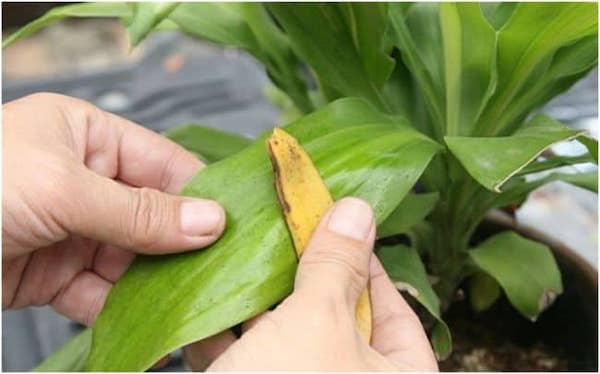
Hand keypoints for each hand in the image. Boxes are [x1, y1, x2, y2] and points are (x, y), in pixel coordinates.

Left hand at [2, 93, 225, 326]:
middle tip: (221, 277)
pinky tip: (145, 326)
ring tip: (192, 307)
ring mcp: (71, 230)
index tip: (236, 230)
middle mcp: (85, 181)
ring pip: (132, 259)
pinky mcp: (53, 275)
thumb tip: (211, 221)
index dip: (201, 196)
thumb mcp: (61, 187)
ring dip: (156, 285)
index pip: (164, 165)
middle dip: (183, 248)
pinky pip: (100, 292)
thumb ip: (138, 211)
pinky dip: (120, 311)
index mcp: (88, 138)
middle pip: (154, 217)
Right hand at [184, 197, 437, 370]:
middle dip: (303, 275)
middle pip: (336, 317)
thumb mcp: (317, 326)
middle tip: (284, 229)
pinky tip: (209, 300)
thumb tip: (358, 211)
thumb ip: (337, 267)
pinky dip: (229, 333)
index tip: (336, 221)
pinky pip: (249, 359)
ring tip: (243, 253)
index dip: (363, 259)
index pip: (394, 306)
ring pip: (286, 337)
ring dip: (260, 300)